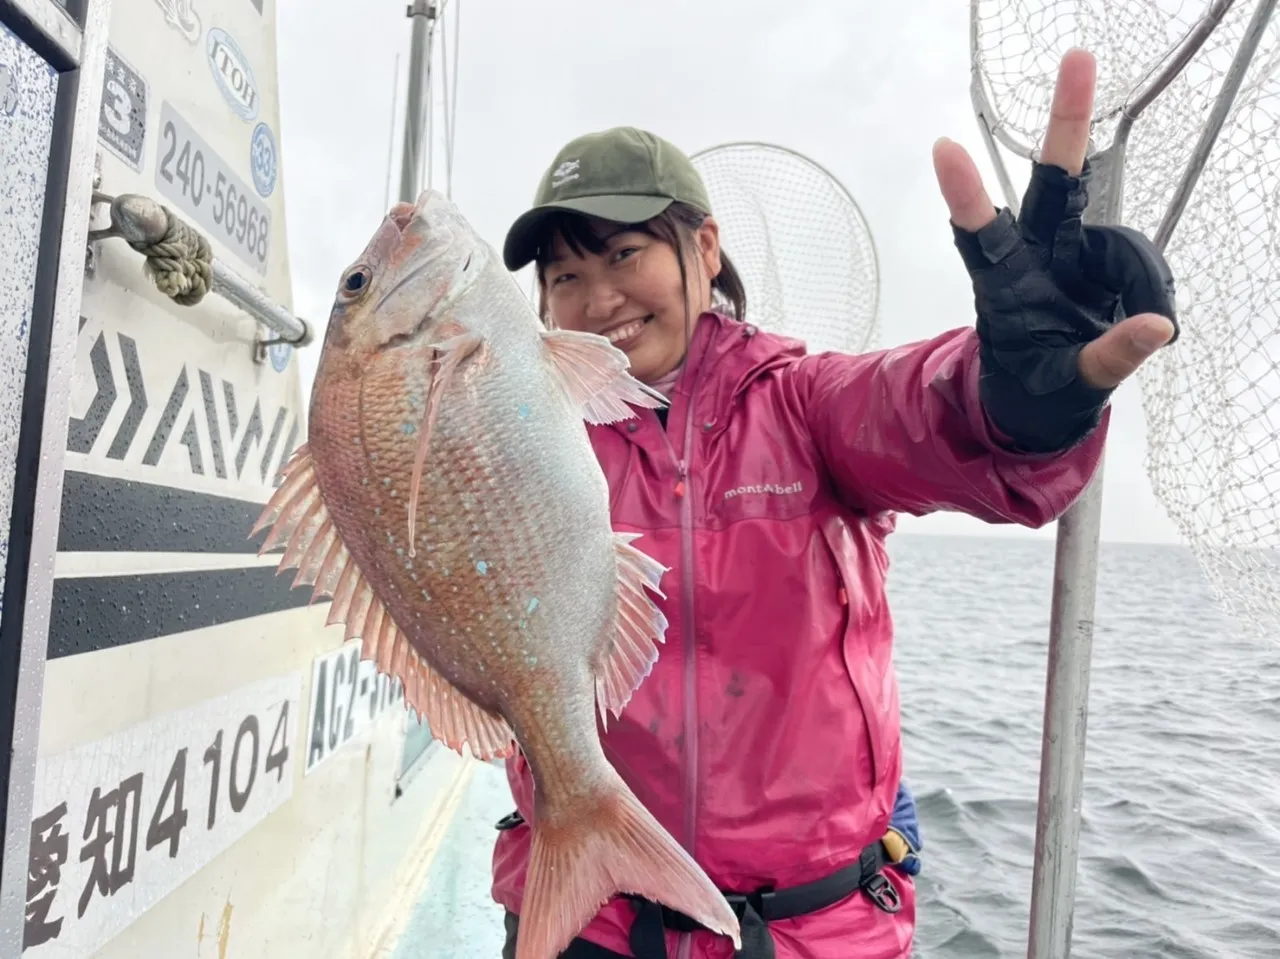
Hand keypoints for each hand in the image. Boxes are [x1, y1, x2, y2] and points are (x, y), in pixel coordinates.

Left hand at [933, 48, 1176, 391]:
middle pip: (1053, 182)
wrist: (1042, 401)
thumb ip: (1109, 359)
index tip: (944, 149)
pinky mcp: (1099, 258)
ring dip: (1135, 281)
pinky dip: (1147, 291)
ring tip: (1136, 332)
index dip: (966, 194)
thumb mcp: (1068, 386)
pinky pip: (1135, 262)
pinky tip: (1141, 322)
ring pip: (1114, 237)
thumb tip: (1157, 328)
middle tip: (1077, 58)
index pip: (980, 235)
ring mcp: (1070, 252)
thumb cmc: (1039, 389)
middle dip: (1066, 120)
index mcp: (1005, 288)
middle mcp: (1036, 256)